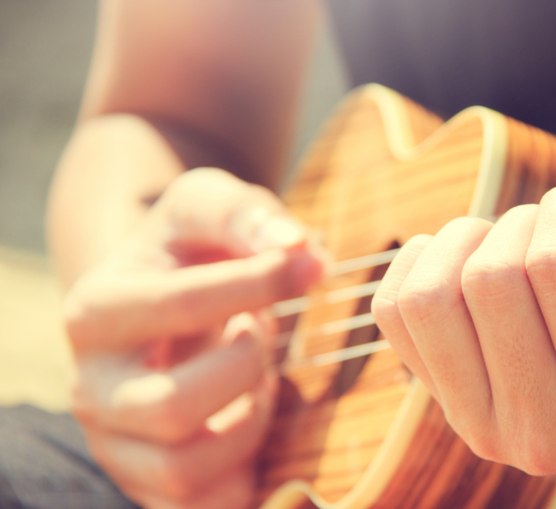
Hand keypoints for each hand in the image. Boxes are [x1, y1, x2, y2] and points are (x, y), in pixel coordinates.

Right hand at [63, 169, 323, 507]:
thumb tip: (301, 250)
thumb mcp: (208, 208)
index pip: (180, 306)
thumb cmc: (191, 252)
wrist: (162, 301)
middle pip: (170, 408)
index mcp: (96, 312)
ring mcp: (117, 444)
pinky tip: (250, 419)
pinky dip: (243, 471)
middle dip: (244, 369)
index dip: (258, 284)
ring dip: (246, 422)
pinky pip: (206, 505)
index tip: (307, 265)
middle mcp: (91, 388)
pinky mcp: (150, 484)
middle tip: (260, 335)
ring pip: (185, 469)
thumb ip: (247, 215)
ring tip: (255, 380)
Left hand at [373, 183, 555, 474]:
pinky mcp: (443, 404)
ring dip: (465, 240)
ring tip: (505, 236)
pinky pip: (394, 311)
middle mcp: (545, 433)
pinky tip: (462, 253)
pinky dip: (420, 260)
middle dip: (522, 221)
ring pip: (430, 298)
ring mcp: (483, 425)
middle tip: (553, 220)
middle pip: (489, 280)